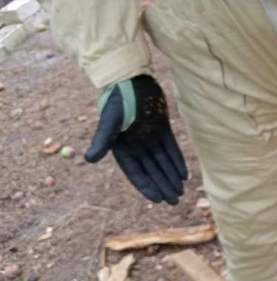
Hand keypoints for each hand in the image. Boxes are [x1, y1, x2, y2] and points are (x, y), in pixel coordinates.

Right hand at [85, 75, 186, 204]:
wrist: (131, 79)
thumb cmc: (118, 100)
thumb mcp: (110, 122)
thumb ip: (102, 141)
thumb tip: (88, 159)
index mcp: (122, 148)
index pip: (136, 173)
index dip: (147, 187)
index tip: (159, 199)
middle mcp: (137, 146)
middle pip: (152, 171)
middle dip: (163, 186)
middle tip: (175, 201)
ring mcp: (150, 138)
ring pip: (163, 163)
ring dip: (171, 177)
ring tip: (180, 193)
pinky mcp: (163, 128)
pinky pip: (171, 149)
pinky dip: (177, 162)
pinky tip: (184, 175)